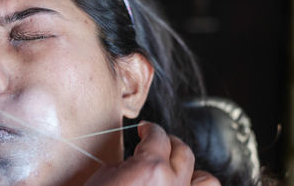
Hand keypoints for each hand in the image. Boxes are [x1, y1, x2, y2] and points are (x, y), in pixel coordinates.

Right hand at [85, 122, 220, 185]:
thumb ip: (129, 164)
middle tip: (157, 142)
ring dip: (191, 170)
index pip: (158, 136)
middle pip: (183, 151)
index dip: (150, 129)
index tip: (146, 129)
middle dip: (169, 142)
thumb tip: (138, 161)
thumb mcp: (105, 176)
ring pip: (205, 180)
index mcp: (151, 169)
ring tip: (176, 168)